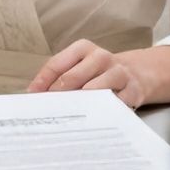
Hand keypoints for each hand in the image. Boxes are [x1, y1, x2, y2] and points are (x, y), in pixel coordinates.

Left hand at [27, 38, 147, 107]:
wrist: (136, 74)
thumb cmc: (98, 72)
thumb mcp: (80, 66)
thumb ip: (60, 75)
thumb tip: (36, 94)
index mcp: (83, 48)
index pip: (57, 64)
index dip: (42, 81)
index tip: (32, 95)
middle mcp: (101, 57)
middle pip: (72, 77)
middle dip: (57, 95)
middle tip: (47, 110)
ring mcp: (118, 73)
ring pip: (93, 91)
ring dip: (78, 104)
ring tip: (67, 117)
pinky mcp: (132, 91)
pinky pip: (113, 105)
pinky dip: (100, 113)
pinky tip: (91, 121)